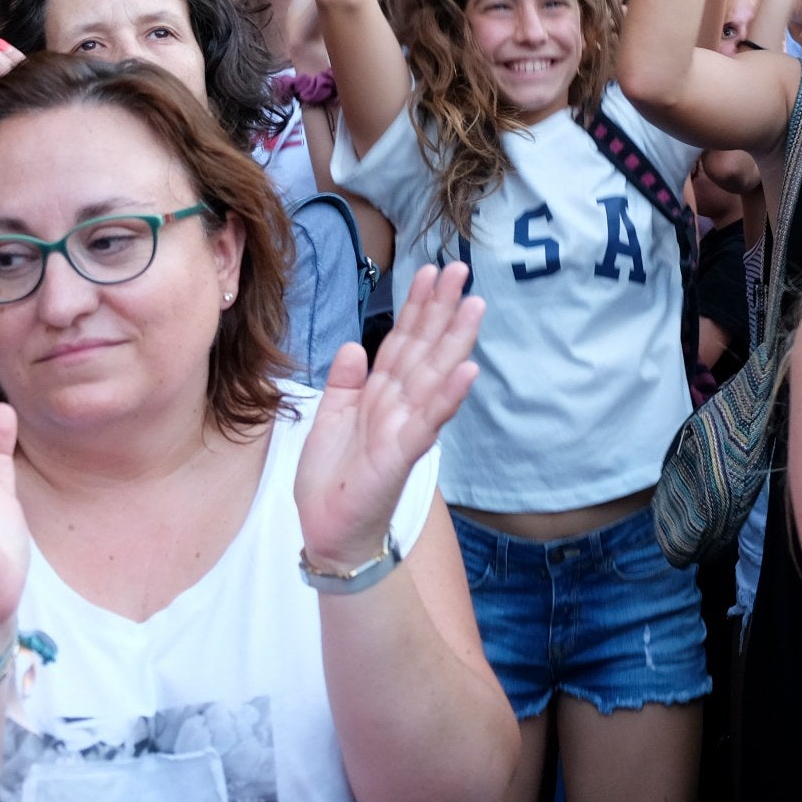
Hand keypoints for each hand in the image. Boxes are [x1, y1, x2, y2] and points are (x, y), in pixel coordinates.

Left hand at [295, 262, 482, 568]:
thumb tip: (353, 346)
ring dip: (455, 341)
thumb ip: (344, 382)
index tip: (431, 271)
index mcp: (379, 394)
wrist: (326, 531)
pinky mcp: (401, 455)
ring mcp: (404, 428)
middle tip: (462, 269)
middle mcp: (398, 405)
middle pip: (424, 348)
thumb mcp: (329, 419)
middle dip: (442, 309)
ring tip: (475, 306)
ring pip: (434, 376)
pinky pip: (428, 421)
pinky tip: (469, 370)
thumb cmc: (332, 479)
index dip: (416, 306)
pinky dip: (448, 396)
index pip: (402, 341)